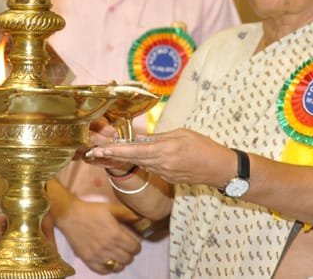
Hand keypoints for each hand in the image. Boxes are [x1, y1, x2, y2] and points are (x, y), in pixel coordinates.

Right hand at [54, 198, 141, 274]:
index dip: (137, 246)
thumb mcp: (112, 208)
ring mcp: (97, 255)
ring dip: (121, 262)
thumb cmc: (91, 211)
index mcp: (116, 234)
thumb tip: (140, 219)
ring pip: (117, 267)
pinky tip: (109, 262)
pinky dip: (108, 269)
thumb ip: (127, 214)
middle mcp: (108, 247)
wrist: (71, 215)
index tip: (134, 244)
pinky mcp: (88, 259)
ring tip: (119, 256)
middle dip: (130, 254)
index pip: (135, 248)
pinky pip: (103, 271)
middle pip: (128, 259)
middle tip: (127, 249)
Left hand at [88, 128, 233, 187]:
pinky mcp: (168, 177)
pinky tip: (131, 156)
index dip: (117, 150)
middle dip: (113, 154)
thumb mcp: (182, 134)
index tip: (102, 149)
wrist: (219, 169)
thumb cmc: (204, 147)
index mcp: (166, 150)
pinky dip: (139, 161)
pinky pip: (150, 167)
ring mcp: (164, 172)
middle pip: (133, 158)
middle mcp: (162, 164)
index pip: (136, 150)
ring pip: (140, 163)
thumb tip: (142, 139)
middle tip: (94, 151)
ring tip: (106, 151)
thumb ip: (160, 137)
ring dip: (124, 158)